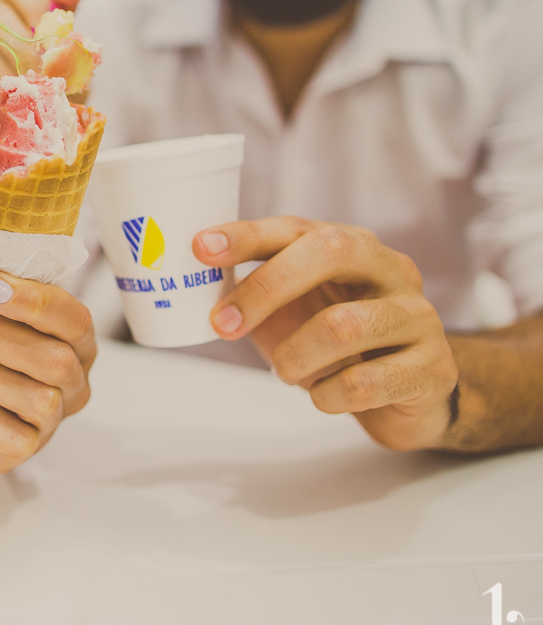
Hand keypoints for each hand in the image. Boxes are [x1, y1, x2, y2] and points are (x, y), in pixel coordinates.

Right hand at [0, 0, 83, 158]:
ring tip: (32, 75)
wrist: (8, 168)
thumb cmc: (42, 124)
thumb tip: (72, 47)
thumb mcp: (70, 87)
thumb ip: (73, 61)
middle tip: (50, 48)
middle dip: (37, 6)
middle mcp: (3, 18)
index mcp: (36, 14)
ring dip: (16, 40)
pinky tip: (7, 89)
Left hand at [0, 273, 94, 471]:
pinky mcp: (27, 450)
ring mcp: (55, 421)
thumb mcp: (1, 316)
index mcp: (79, 344)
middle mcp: (77, 385)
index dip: (33, 301)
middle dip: (3, 337)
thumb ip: (7, 297)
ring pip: (40, 400)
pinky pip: (16, 438)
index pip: (75, 320)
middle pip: (57, 361)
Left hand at [194, 217, 458, 449]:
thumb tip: (191, 282)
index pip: (296, 228)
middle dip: (266, 289)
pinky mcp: (434, 368)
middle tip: (223, 326)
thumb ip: (253, 290)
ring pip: (345, 325)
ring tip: (287, 373)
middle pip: (330, 252)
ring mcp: (419, 316)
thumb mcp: (292, 310)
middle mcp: (391, 269)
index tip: (200, 248)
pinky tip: (325, 396)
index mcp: (352, 246)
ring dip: (296, 356)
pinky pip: (367, 382)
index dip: (247, 235)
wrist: (410, 394)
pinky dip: (329, 395)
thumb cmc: (336, 343)